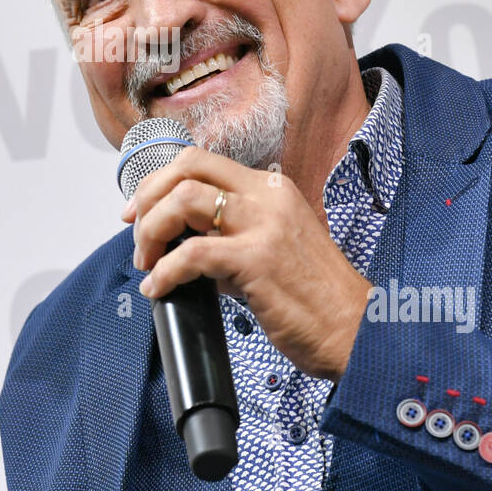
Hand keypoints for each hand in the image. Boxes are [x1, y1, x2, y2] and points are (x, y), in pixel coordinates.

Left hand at [122, 146, 371, 381]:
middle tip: (136, 232)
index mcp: (271, 188)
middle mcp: (267, 197)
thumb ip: (234, 237)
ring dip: (151, 232)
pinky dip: (164, 272)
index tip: (139, 210)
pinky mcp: (257, 261)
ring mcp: (263, 226)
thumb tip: (189, 246)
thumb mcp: (276, 248)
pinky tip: (159, 289)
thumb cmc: (317, 297)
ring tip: (147, 263)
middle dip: (148, 197)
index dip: (160, 180)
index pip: (202, 161)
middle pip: (188, 167)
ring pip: (183, 202)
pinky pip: (191, 255)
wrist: (355, 329)